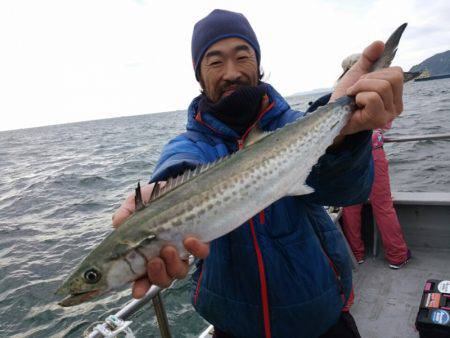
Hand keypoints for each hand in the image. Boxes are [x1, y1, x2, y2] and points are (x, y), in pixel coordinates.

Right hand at [112, 182, 209, 297]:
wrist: (173, 184)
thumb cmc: (150, 199)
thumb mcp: (133, 204)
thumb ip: (124, 215)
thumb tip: (118, 224)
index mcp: (145, 254)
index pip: (142, 278)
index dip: (140, 287)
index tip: (137, 291)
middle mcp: (164, 257)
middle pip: (163, 280)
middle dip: (157, 275)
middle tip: (153, 261)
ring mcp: (182, 251)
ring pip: (180, 272)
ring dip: (173, 265)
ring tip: (168, 248)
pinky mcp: (200, 241)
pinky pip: (201, 254)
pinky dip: (195, 250)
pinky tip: (188, 239)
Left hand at [331, 41, 403, 141]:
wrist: (332, 115)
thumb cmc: (345, 98)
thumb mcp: (357, 74)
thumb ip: (369, 58)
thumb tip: (380, 43)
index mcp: (395, 95)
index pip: (397, 72)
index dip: (376, 73)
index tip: (362, 82)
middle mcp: (396, 106)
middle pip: (393, 78)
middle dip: (368, 79)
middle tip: (357, 89)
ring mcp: (388, 114)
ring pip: (382, 86)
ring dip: (361, 87)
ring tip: (354, 96)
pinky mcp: (378, 119)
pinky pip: (373, 97)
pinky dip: (360, 96)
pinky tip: (355, 104)